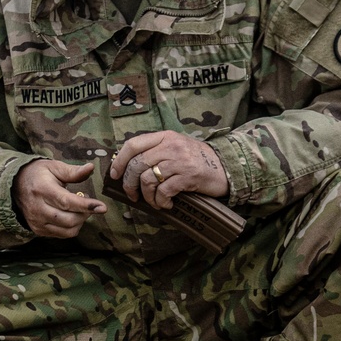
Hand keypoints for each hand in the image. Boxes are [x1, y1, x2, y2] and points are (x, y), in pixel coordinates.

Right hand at [12, 159, 106, 238]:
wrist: (14, 186)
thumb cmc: (38, 174)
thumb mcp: (54, 167)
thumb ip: (73, 171)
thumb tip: (90, 168)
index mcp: (43, 190)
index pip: (67, 202)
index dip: (86, 206)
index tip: (102, 207)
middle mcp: (38, 208)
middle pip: (69, 219)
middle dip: (85, 214)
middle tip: (89, 204)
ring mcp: (37, 222)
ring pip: (67, 230)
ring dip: (80, 222)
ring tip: (80, 210)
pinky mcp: (38, 230)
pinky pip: (61, 235)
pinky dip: (72, 228)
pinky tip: (72, 216)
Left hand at [110, 131, 228, 209]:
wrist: (225, 167)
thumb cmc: (197, 160)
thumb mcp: (176, 147)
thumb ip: (156, 151)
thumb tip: (128, 167)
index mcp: (165, 136)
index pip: (133, 144)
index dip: (119, 160)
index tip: (115, 174)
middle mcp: (170, 146)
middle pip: (137, 165)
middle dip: (129, 184)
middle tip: (132, 195)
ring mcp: (179, 160)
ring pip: (148, 179)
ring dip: (147, 196)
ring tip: (154, 202)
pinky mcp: (188, 176)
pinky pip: (163, 191)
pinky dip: (161, 201)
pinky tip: (166, 204)